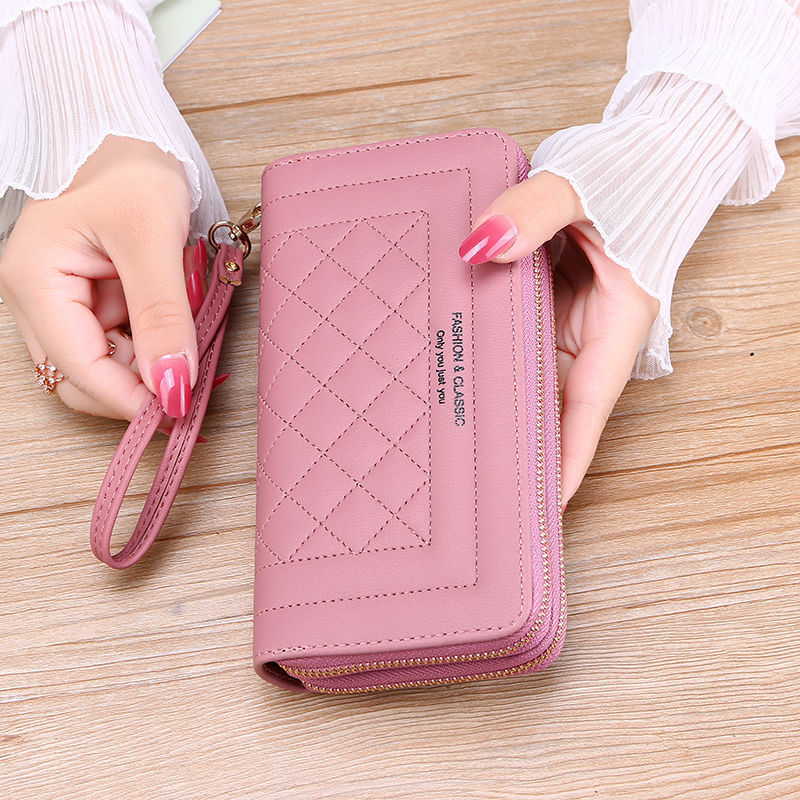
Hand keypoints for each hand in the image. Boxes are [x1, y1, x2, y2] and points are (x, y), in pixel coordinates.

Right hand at [0, 136, 206, 420]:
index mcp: (35, 280)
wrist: (127, 130)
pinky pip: (122, 343)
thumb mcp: (151, 236)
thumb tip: (172, 385)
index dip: (130, 399)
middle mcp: (41, 298)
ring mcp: (66, 301)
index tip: (180, 411)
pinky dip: (155, 347)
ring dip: (151, 367)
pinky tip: (181, 334)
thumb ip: (162, 315)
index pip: (79, 368)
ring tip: (193, 347)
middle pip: (86, 378)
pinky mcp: (92, 299)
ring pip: (107, 366)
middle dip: (139, 387)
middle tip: (193, 386)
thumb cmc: (128, 165)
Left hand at [459, 171, 659, 508]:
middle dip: (517, 440)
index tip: (538, 504)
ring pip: (525, 369)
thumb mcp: (585, 185)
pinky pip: (513, 331)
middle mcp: (589, 331)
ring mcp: (564, 317)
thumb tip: (479, 246)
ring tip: (448, 432)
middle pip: (549, 401)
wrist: (648, 150)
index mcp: (616, 323)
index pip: (587, 409)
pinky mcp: (544, 297)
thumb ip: (533, 211)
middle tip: (470, 481)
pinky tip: (450, 355)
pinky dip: (486, 344)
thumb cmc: (635, 171)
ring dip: (492, 393)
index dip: (563, 459)